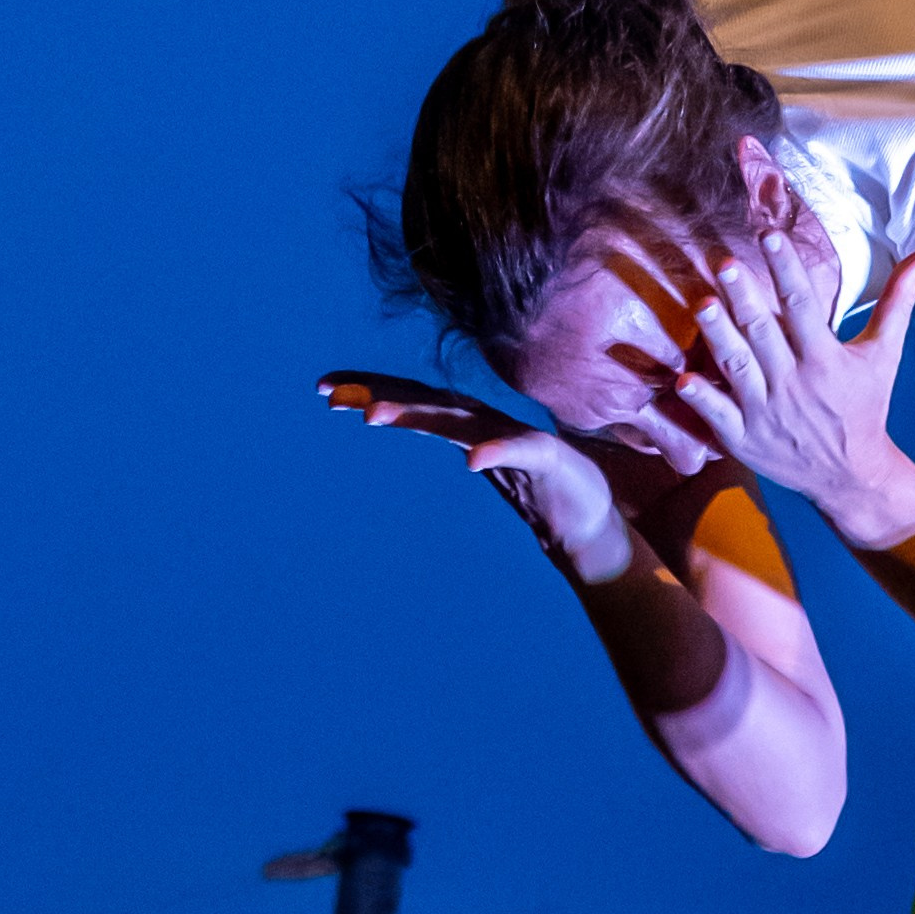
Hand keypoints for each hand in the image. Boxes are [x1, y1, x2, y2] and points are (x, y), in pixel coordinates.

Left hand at [320, 374, 630, 583]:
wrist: (589, 524)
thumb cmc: (543, 489)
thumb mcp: (492, 457)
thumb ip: (463, 436)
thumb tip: (433, 429)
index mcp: (470, 426)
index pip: (414, 401)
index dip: (372, 390)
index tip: (325, 389)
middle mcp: (487, 425)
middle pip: (425, 404)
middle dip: (381, 395)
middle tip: (333, 395)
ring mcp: (514, 439)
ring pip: (458, 423)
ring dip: (417, 417)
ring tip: (373, 417)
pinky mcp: (545, 458)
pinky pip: (517, 451)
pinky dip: (494, 452)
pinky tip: (472, 460)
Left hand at [668, 238, 914, 546]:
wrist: (851, 474)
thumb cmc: (865, 406)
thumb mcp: (885, 354)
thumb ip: (897, 301)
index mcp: (825, 359)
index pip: (803, 305)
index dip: (785, 268)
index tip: (769, 235)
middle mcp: (794, 383)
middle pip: (764, 333)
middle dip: (743, 297)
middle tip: (723, 263)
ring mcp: (766, 412)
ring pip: (738, 368)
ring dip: (718, 337)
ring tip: (702, 304)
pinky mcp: (745, 439)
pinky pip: (719, 417)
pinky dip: (702, 400)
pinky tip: (681, 379)